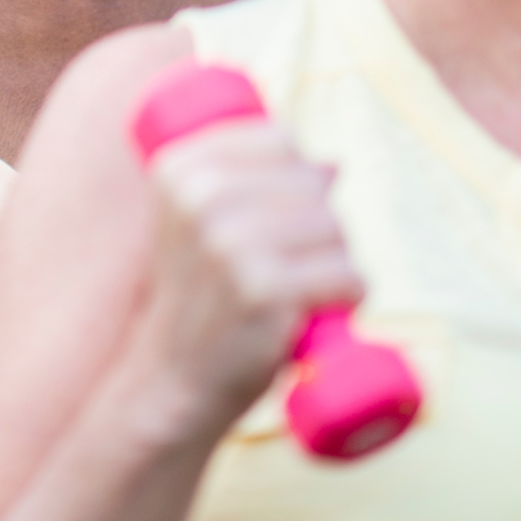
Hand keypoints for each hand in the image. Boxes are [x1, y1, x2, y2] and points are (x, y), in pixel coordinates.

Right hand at [135, 121, 363, 431]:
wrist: (171, 380)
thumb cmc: (197, 299)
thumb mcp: (193, 224)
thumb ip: (242, 181)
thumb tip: (333, 164)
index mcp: (179, 170)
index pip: (279, 140)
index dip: (297, 176)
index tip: (276, 215)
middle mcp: (200, 199)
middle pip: (312, 182)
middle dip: (320, 224)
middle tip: (290, 264)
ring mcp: (231, 244)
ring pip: (335, 227)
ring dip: (336, 262)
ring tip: (303, 289)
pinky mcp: (265, 290)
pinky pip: (347, 275)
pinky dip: (349, 296)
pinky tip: (320, 311)